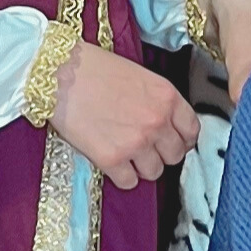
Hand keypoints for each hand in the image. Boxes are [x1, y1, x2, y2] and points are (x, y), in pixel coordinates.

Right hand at [49, 41, 198, 189]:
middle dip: (161, 154)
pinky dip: (121, 176)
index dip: (183, 139)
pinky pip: (129, 182)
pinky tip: (111, 162)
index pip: (192, 131)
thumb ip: (158, 101)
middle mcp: (157, 122)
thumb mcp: (139, 76)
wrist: (59, 72)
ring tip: (125, 154)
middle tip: (145, 148)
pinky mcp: (111, 159)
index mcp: (167, 97)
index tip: (173, 142)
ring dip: (141, 166)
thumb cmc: (94, 68)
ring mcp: (136, 142)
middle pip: (176, 155)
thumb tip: (165, 125)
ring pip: (154, 172)